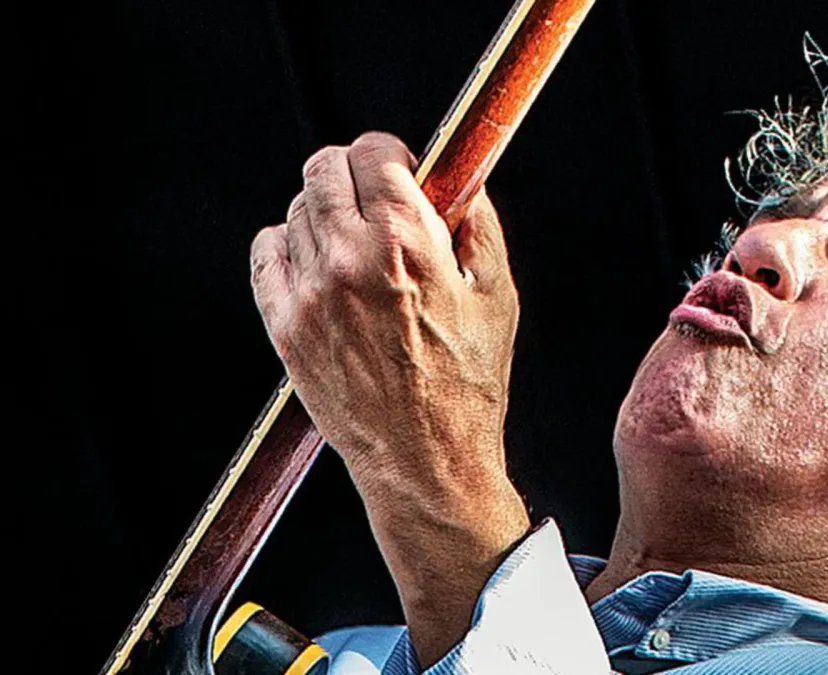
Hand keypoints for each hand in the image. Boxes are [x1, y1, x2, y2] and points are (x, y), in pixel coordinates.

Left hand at [250, 131, 528, 666]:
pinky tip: (319, 263)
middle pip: (324, 168)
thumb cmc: (469, 382)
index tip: (403, 169)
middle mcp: (348, 258)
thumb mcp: (496, 295)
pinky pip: (266, 252)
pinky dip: (287, 244)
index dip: (392, 153)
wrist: (427, 461)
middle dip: (354, 171)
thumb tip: (461, 180)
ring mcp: (310, 293)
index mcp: (406, 241)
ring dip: (326, 210)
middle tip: (376, 196)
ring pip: (297, 208)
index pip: (374, 150)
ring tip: (356, 243)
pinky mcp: (284, 326)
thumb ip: (479, 223)